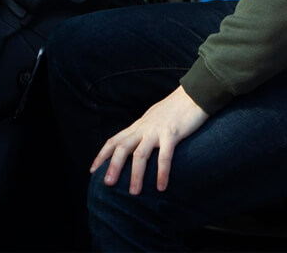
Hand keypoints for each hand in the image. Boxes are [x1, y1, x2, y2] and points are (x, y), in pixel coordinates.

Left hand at [91, 86, 209, 194]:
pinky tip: (161, 186)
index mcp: (138, 127)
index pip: (114, 141)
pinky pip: (165, 156)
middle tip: (107, 184)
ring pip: (140, 154)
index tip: (93, 170)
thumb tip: (135, 145)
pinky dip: (162, 172)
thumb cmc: (174, 110)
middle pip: (122, 148)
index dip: (102, 155)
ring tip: (134, 193)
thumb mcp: (152, 119)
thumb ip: (143, 131)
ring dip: (136, 174)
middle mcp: (143, 129)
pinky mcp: (173, 134)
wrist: (193, 95)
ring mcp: (157, 131)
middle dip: (113, 166)